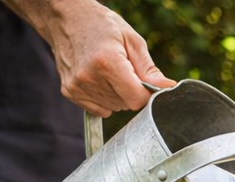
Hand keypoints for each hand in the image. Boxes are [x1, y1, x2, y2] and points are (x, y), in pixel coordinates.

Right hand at [4, 0, 177, 116]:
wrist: (66, 19)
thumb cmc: (101, 26)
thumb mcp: (132, 41)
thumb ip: (150, 70)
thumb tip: (168, 88)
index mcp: (107, 61)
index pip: (136, 99)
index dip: (146, 94)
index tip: (146, 84)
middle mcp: (89, 76)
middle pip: (125, 104)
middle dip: (131, 92)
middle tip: (124, 70)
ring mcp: (77, 85)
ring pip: (113, 108)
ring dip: (118, 95)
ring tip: (109, 72)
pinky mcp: (70, 91)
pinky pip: (99, 109)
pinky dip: (104, 99)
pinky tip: (99, 79)